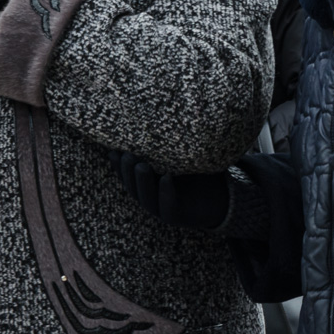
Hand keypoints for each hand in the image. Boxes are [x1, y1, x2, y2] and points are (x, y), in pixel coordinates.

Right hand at [109, 150, 230, 229]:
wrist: (221, 199)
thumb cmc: (199, 173)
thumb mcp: (182, 157)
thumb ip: (168, 145)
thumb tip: (154, 116)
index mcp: (149, 184)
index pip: (127, 176)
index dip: (118, 165)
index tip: (112, 149)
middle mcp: (152, 198)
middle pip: (133, 187)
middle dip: (126, 172)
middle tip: (125, 154)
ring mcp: (164, 209)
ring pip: (147, 198)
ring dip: (142, 182)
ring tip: (141, 165)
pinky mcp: (179, 217)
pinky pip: (169, 207)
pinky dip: (166, 193)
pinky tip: (166, 178)